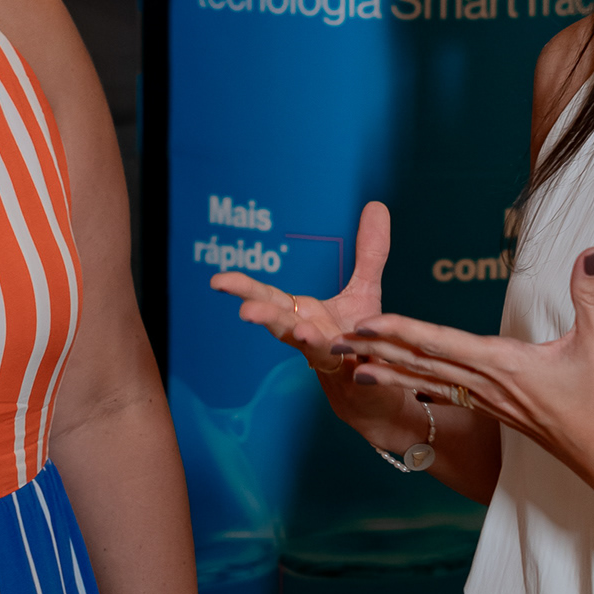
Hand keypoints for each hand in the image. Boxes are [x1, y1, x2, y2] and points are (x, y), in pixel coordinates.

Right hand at [212, 201, 429, 455]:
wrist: (376, 388)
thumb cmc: (361, 340)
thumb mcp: (366, 291)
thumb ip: (369, 253)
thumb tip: (376, 206)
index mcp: (302, 314)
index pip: (267, 298)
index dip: (244, 288)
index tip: (217, 280)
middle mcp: (307, 336)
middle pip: (278, 324)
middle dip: (261, 314)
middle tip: (244, 310)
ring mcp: (327, 357)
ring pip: (310, 347)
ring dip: (303, 338)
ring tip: (299, 330)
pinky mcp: (352, 375)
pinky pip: (345, 365)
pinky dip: (344, 359)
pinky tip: (343, 353)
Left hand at [343, 246, 593, 517]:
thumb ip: (588, 294)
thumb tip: (589, 252)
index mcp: (503, 364)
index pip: (441, 342)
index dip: (402, 330)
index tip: (368, 321)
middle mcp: (484, 383)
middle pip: (420, 361)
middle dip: (376, 349)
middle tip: (335, 339)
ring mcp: (484, 399)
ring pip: (425, 380)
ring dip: (386, 370)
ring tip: (348, 365)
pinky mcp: (489, 407)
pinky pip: (441, 392)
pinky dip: (411, 384)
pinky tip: (395, 383)